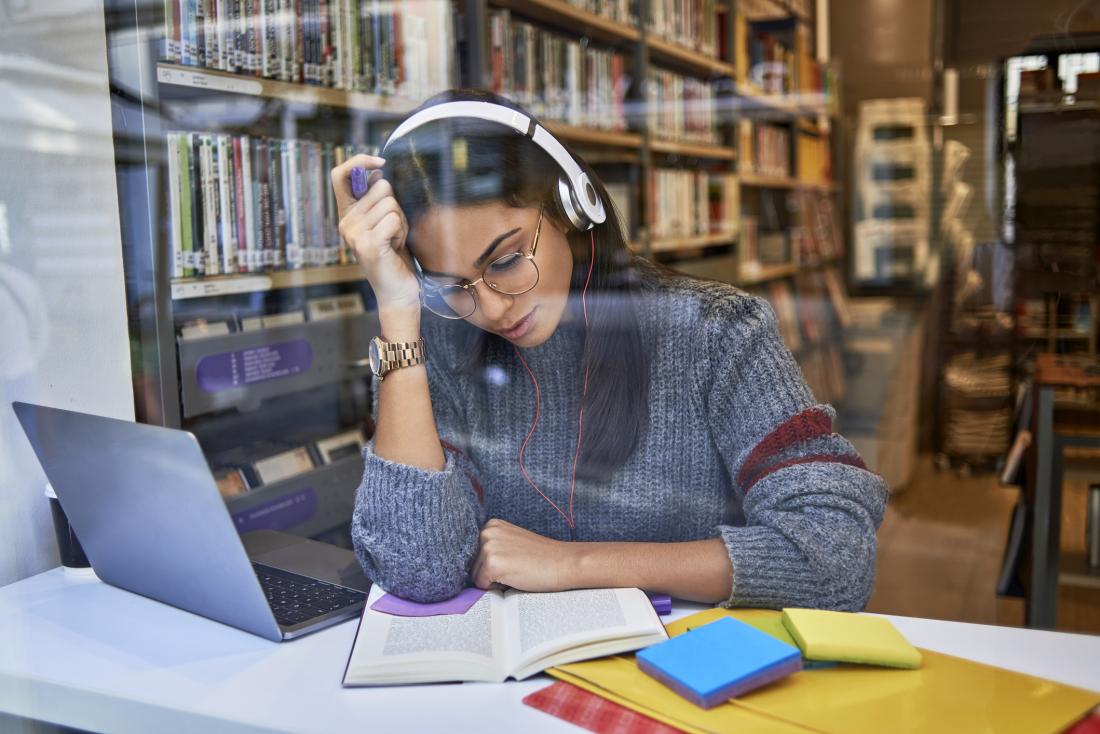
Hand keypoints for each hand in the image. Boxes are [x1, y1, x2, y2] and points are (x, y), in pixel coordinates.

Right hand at [330, 154, 420, 312]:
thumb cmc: (395, 256)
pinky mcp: (368, 245)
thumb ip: (378, 200)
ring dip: (401, 220)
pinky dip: (402, 231)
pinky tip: (396, 247)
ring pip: (390, 203)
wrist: (398, 292)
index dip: (359, 160)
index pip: (339, 174)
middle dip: (396, 204)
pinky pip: (393, 219)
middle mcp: (346, 222)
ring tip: (395, 240)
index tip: (380, 162)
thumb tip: (378, 172)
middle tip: (394, 230)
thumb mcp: (385, 222)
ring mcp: (354, 234)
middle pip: (380, 186)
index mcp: (347, 214)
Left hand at [471, 519, 577, 592]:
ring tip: (516, 571)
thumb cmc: (540, 557)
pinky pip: (482, 585)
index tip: (509, 560)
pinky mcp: (492, 564)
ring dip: (493, 580)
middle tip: (515, 566)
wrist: (563, 562)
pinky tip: (515, 577)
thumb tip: (470, 563)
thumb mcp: (512, 541)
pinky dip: (496, 588)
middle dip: (489, 571)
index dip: (488, 562)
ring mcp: (488, 547)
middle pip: (471, 564)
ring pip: (475, 576)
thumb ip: (493, 546)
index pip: (472, 552)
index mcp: (491, 524)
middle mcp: (487, 532)